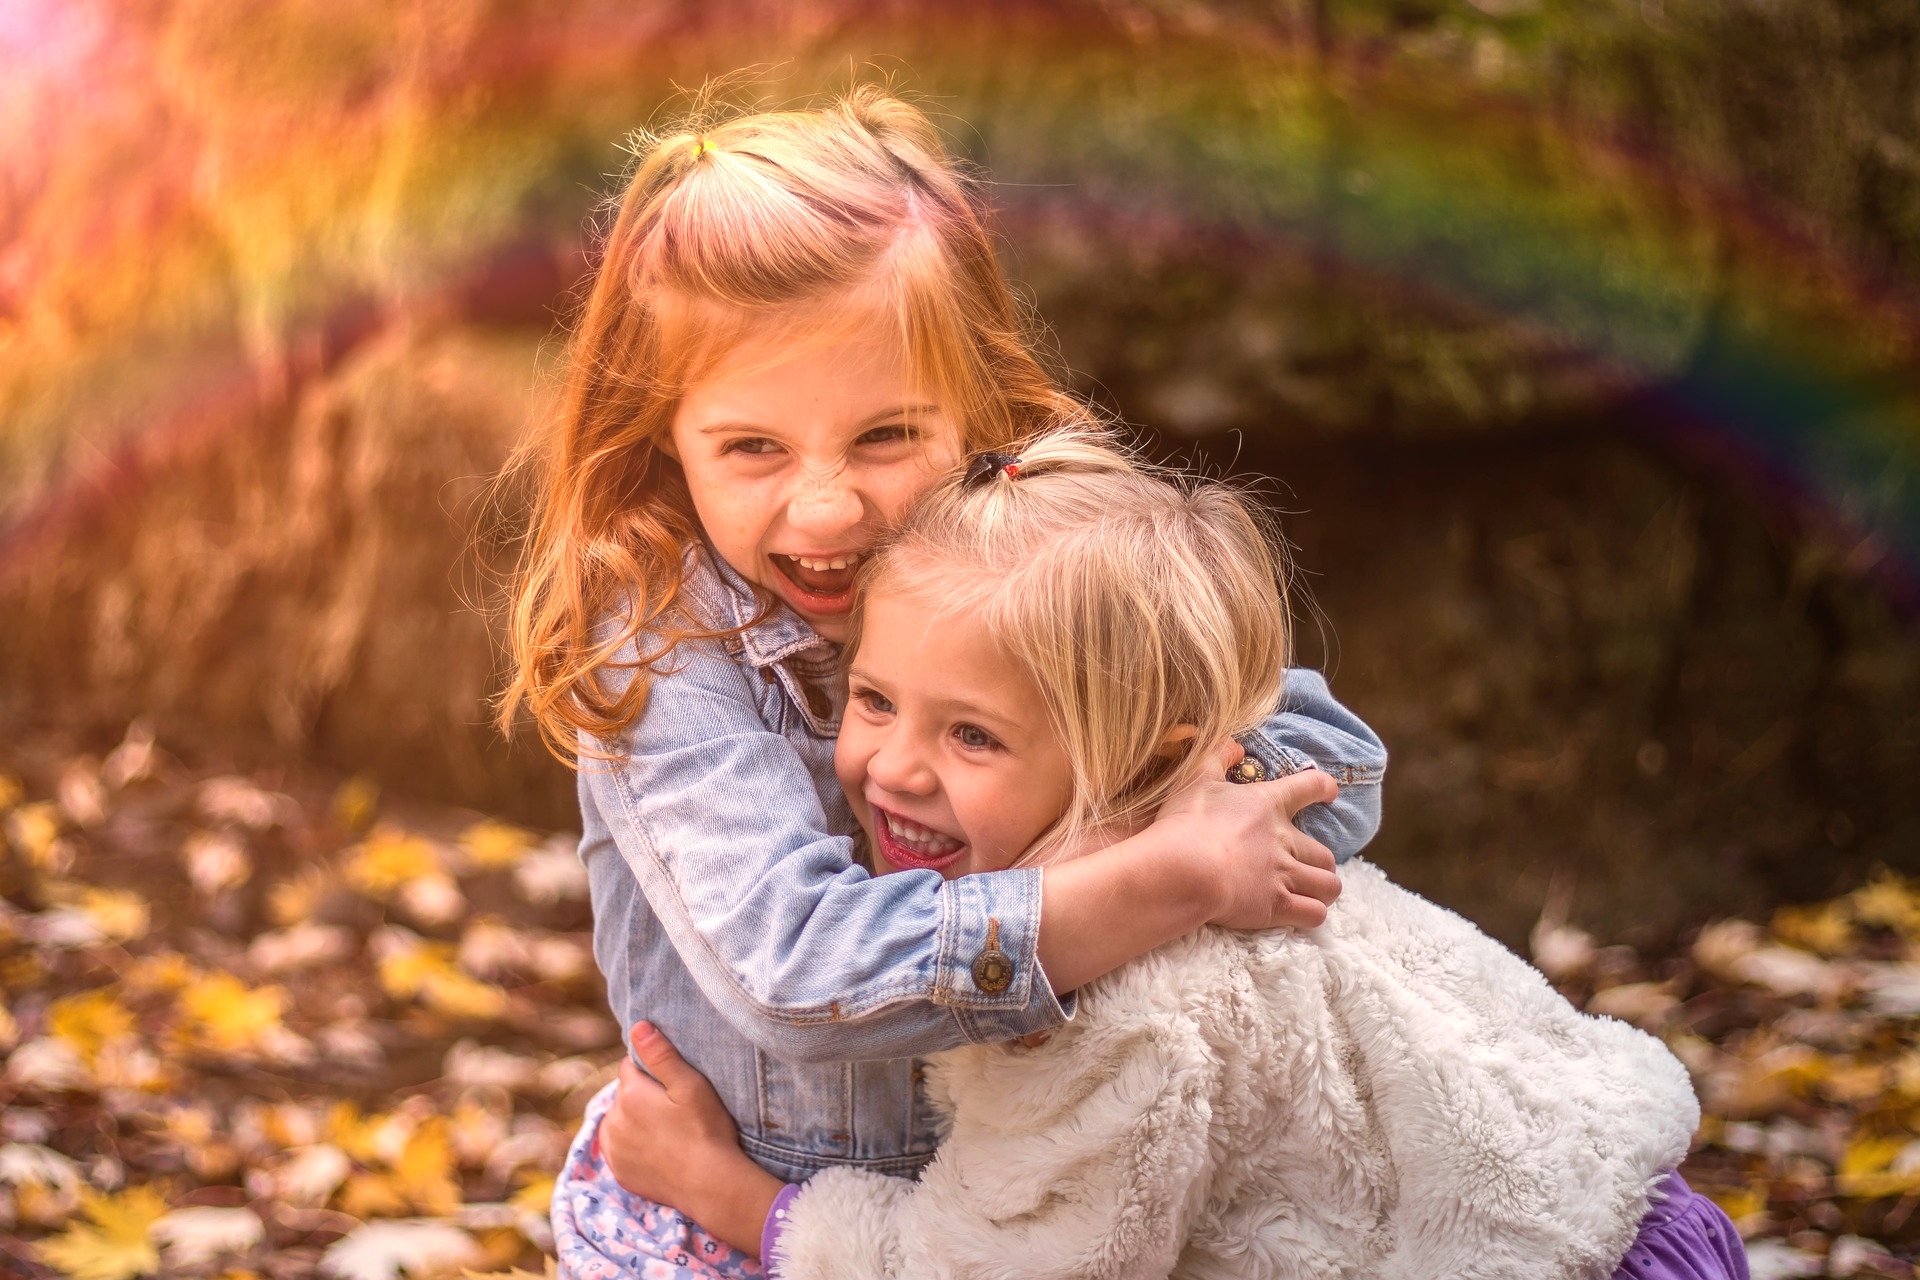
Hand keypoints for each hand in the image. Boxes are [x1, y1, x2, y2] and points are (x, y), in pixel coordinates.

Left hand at [600, 1022, 785, 1255]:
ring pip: (618, 1120)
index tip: (672, 1085)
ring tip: (667, 1130)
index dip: (651, 1071)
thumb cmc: (706, 1130)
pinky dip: (631, 1144)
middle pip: (623, 1094)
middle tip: (674, 1109)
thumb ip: (661, 1055)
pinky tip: (656, 1149)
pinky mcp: (619, 1171)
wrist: (710, 1184)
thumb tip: (637, 1026)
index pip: (630, 1066)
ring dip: (633, 1120)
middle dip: (642, 1095)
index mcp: (630, 1094)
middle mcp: (613, 1120)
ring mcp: (613, 1149)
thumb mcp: (690, 1085)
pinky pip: (618, 1147)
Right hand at [1154, 739, 1341, 930]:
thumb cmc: (1187, 823)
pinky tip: (1304, 915)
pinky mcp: (1277, 906)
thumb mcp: (1196, 779)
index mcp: (1268, 804)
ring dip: (1324, 890)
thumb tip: (1235, 744)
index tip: (1330, 791)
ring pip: (1328, 886)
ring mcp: (1284, 875)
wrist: (1185, 870)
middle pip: (1325, 854)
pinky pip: (1314, 914)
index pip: (1308, 787)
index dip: (1323, 787)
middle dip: (1322, 862)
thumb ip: (1217, 756)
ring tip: (1314, 893)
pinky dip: (1313, 914)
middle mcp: (1284, 840)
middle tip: (1309, 867)